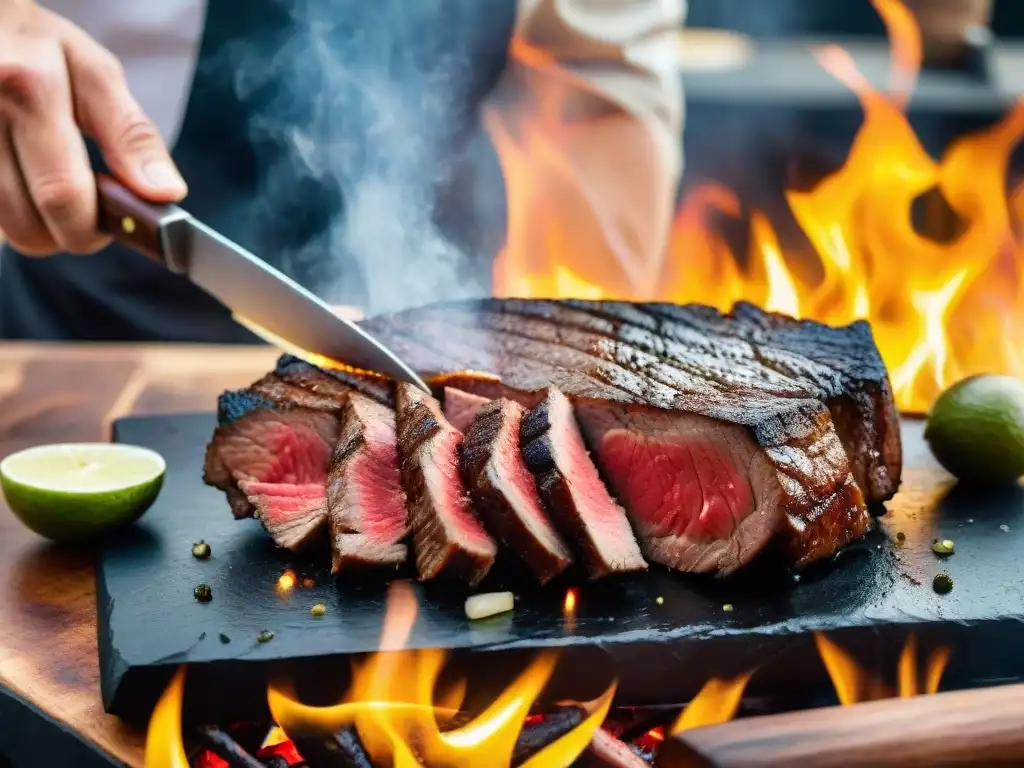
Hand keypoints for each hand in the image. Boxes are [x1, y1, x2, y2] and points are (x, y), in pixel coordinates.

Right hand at [0, 1, 186, 255]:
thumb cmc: (39, 46)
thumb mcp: (95, 74)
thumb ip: (132, 136)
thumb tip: (166, 193)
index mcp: (30, 88)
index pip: (64, 193)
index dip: (94, 229)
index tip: (113, 226)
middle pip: (31, 222)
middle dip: (69, 234)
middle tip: (87, 213)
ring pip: (6, 226)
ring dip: (38, 227)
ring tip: (53, 190)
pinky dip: (12, 213)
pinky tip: (24, 182)